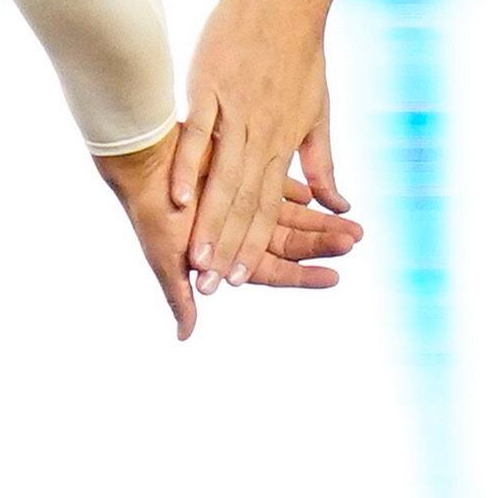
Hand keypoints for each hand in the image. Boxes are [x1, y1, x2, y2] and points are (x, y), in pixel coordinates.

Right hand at [98, 139, 362, 335]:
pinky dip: (298, 189)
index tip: (335, 277)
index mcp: (223, 253)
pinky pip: (275, 183)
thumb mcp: (166, 259)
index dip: (303, 275)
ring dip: (320, 219)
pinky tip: (322, 193)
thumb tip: (185, 337)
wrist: (140, 161)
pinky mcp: (240, 171)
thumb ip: (180, 296)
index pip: (273, 270)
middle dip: (323, 242)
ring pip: (289, 215)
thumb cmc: (151, 212)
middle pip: (288, 242)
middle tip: (356, 240)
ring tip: (353, 222)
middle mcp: (235, 229)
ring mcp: (240, 200)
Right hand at [173, 0, 344, 294]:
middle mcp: (261, 134)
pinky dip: (190, 166)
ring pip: (223, 177)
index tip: (242, 280)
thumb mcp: (318, 111)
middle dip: (230, 245)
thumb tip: (339, 205)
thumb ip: (322, 162)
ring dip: (210, 220)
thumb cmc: (300, 56)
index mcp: (284, 141)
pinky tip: (180, 197)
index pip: (269, 205)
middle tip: (216, 286)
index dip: (255, 244)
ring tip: (199, 257)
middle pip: (245, 200)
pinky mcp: (209, 89)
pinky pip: (198, 135)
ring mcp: (234, 112)